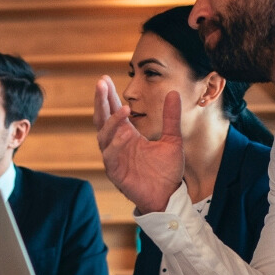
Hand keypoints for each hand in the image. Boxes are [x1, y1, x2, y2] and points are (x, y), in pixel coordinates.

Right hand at [93, 76, 183, 213]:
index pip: (113, 112)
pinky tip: (124, 133)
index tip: (105, 79)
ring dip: (112, 122)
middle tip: (101, 84)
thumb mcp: (172, 139)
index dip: (108, 96)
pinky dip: (116, 144)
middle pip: (102, 119)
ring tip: (125, 109)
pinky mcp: (115, 172)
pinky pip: (110, 155)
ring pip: (104, 136)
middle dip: (101, 102)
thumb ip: (171, 117)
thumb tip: (173, 93)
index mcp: (127, 135)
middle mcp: (117, 144)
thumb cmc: (167, 171)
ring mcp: (114, 158)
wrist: (168, 196)